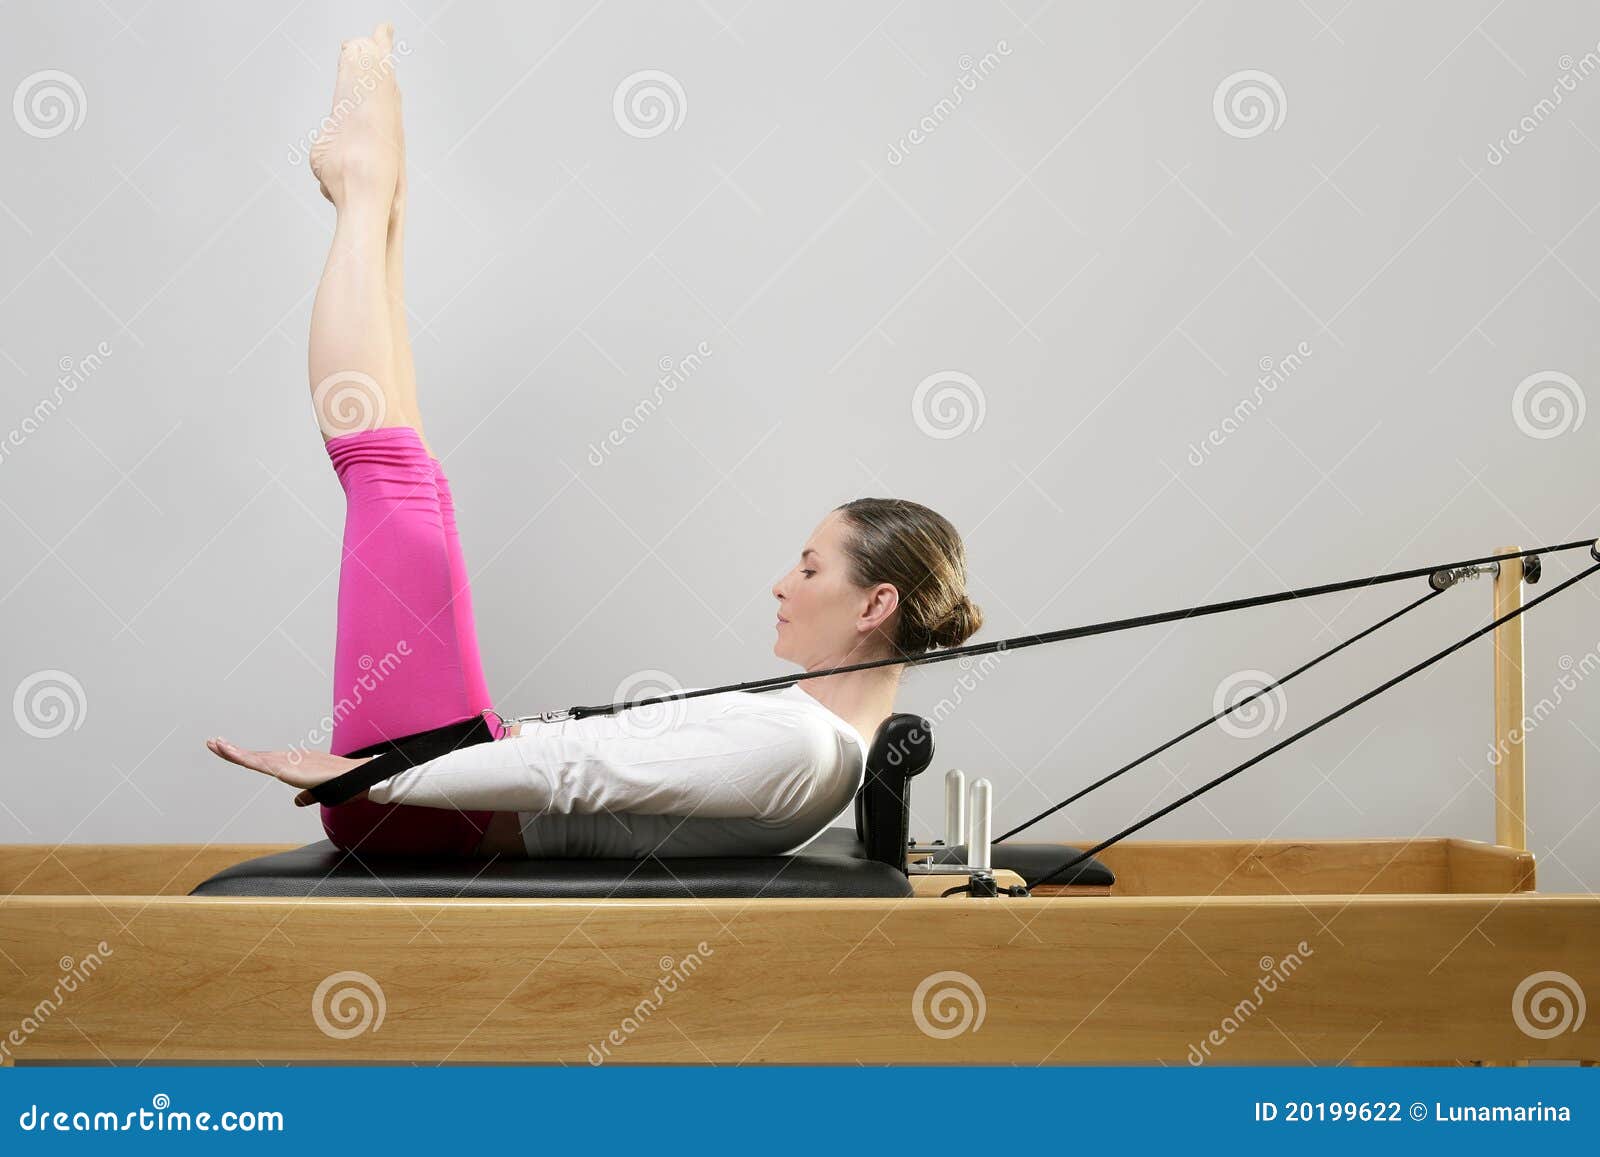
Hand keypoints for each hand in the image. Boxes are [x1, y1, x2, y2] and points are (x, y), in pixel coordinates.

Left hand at [205, 737, 373, 806]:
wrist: (359, 777)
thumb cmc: (345, 784)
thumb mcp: (321, 792)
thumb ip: (308, 795)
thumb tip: (298, 801)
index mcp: (296, 764)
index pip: (266, 760)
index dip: (248, 756)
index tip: (231, 750)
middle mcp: (289, 759)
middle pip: (256, 755)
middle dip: (233, 750)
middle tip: (213, 742)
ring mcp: (288, 762)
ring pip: (254, 757)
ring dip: (233, 752)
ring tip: (215, 744)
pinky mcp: (287, 768)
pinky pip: (260, 763)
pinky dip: (243, 757)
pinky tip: (230, 754)